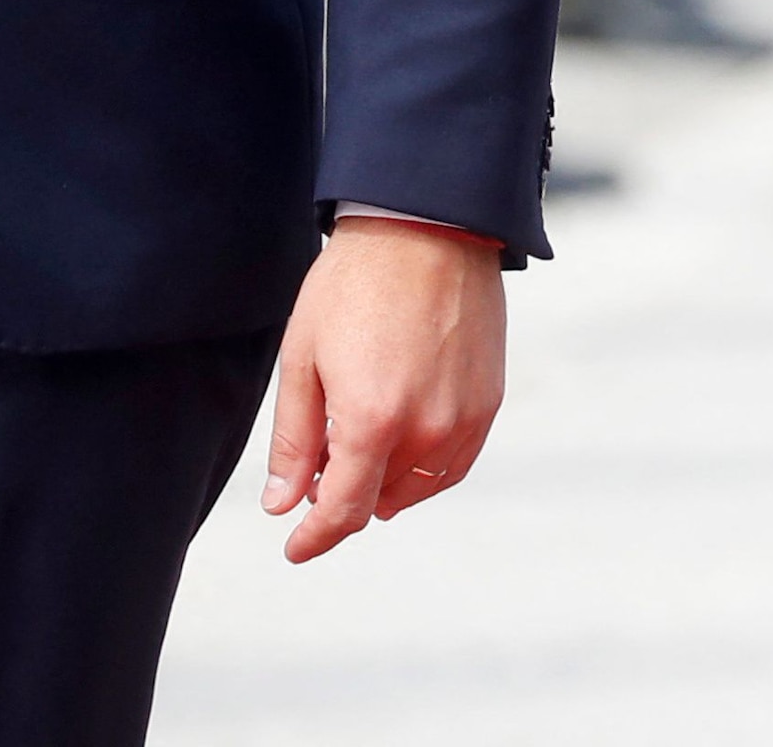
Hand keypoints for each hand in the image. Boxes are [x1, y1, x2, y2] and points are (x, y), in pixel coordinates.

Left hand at [264, 217, 506, 561]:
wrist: (426, 227)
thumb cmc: (355, 284)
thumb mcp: (303, 359)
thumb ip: (295, 441)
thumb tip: (283, 503)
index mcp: (373, 422)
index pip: (342, 511)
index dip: (314, 537)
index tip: (296, 547)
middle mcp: (427, 429)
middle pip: (379, 502)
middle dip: (343, 498)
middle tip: (318, 470)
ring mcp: (465, 417)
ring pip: (419, 488)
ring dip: (385, 487)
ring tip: (359, 453)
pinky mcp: (489, 401)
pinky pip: (455, 462)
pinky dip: (425, 470)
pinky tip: (403, 447)